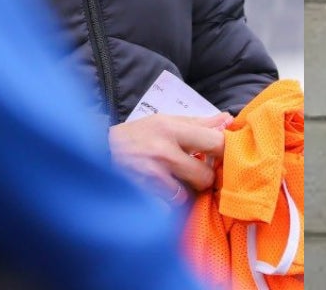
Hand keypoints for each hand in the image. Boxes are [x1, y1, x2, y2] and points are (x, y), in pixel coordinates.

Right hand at [109, 112, 231, 201]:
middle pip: (205, 174)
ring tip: (178, 183)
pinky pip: (170, 206)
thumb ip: (199, 123)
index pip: (214, 141)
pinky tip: (163, 194)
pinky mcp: (143, 194)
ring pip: (189, 193)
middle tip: (198, 173)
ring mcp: (153, 175)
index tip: (221, 156)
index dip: (224, 151)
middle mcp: (164, 150)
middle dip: (205, 177)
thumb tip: (228, 119)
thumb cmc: (137, 135)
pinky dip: (170, 203)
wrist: (96, 151)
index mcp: (172, 128)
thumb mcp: (166, 121)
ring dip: (187, 191)